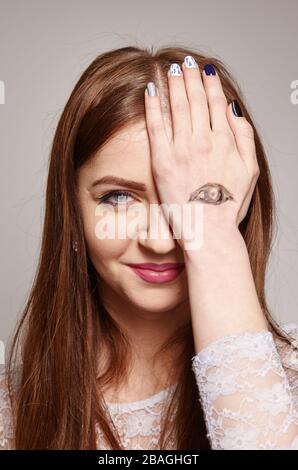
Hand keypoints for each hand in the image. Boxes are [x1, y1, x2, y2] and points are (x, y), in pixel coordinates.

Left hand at [144, 58, 259, 250]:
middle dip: (191, 77)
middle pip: (195, 100)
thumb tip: (232, 108)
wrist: (208, 231)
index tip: (205, 70)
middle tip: (186, 62)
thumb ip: (244, 136)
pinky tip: (151, 90)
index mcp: (224, 140)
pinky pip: (155, 126)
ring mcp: (181, 149)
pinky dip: (153, 106)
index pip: (215, 103)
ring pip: (176, 108)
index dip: (210, 83)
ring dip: (174, 84)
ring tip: (171, 69)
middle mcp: (202, 140)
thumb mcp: (250, 170)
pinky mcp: (161, 160)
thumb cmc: (228, 205)